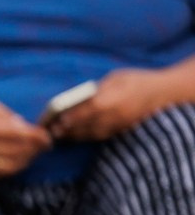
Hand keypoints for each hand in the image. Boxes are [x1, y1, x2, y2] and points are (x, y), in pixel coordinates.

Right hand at [0, 95, 49, 176]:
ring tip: (33, 152)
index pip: (18, 134)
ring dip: (26, 160)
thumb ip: (6, 114)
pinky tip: (19, 160)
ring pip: (10, 166)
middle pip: (17, 151)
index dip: (36, 136)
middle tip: (44, 143)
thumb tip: (24, 127)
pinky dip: (13, 168)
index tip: (47, 135)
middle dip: (35, 148)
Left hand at [46, 69, 164, 141]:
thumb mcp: (115, 78)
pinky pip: (100, 136)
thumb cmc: (137, 80)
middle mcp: (116, 115)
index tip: (56, 121)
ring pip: (92, 134)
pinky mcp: (121, 130)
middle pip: (87, 126)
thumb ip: (97, 89)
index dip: (71, 118)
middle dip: (67, 130)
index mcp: (114, 99)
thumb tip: (78, 100)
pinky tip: (74, 136)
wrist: (163, 93)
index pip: (88, 111)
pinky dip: (85, 137)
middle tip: (50, 132)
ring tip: (58, 136)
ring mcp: (119, 124)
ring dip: (74, 136)